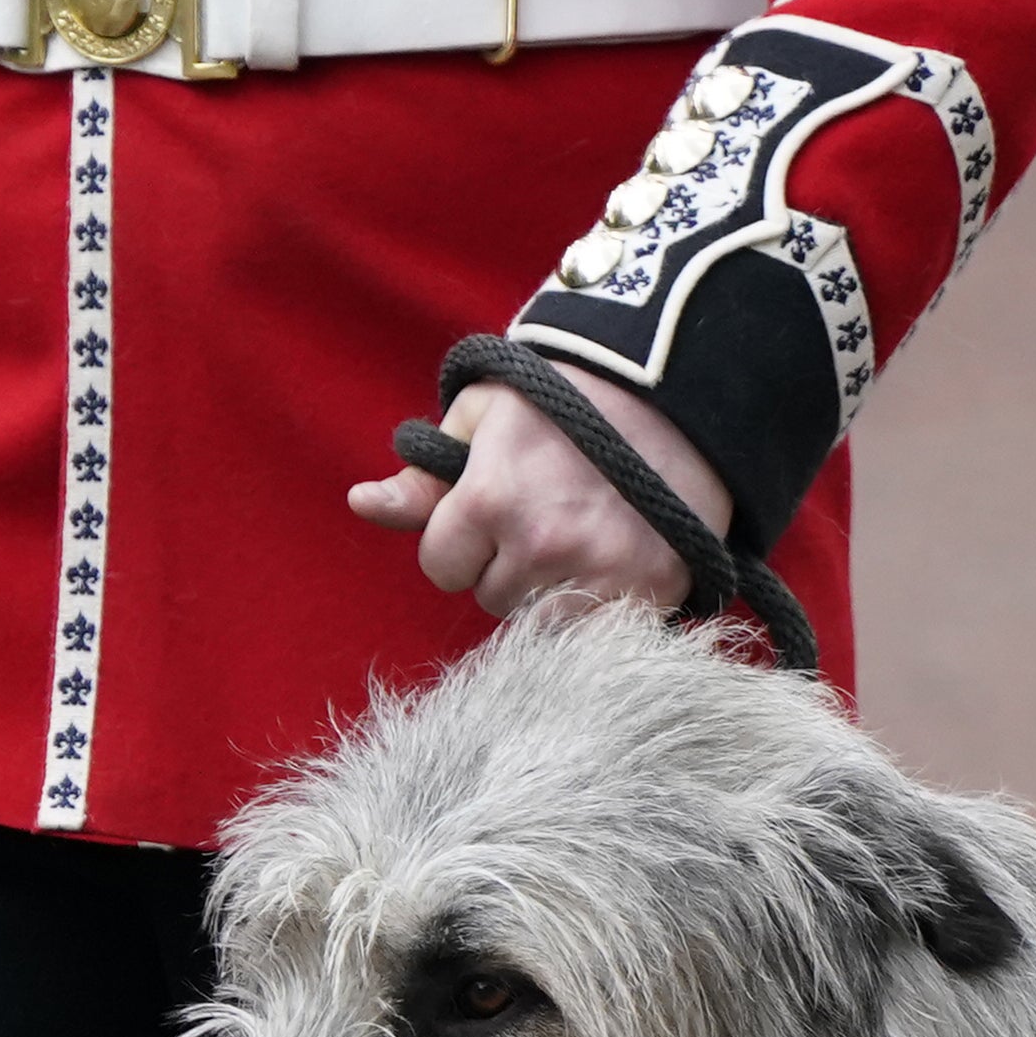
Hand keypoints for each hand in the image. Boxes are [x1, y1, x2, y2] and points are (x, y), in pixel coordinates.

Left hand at [346, 370, 737, 621]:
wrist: (674, 399)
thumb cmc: (564, 402)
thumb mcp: (482, 417)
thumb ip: (422, 476)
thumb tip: (361, 505)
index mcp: (490, 498)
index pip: (441, 568)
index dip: (461, 543)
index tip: (490, 515)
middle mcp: (540, 545)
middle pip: (490, 599)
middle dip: (506, 568)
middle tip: (544, 520)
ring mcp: (597, 575)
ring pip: (538, 627)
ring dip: (548, 597)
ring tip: (578, 544)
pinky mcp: (646, 595)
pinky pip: (592, 638)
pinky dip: (596, 614)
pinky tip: (608, 569)